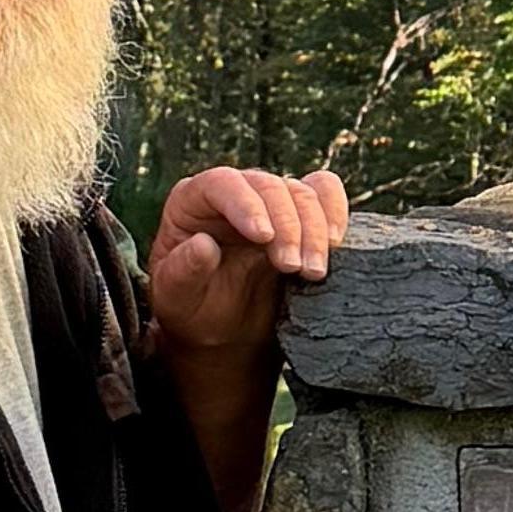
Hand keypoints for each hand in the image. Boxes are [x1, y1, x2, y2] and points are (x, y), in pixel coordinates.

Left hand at [146, 162, 349, 368]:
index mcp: (194, 201)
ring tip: (312, 273)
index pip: (223, 183)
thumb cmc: (193, 307)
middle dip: (288, 226)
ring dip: (315, 231)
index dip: (247, 204)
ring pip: (303, 193)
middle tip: (293, 268)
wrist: (224, 328)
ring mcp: (271, 201)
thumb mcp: (176, 297)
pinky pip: (326, 193)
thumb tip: (203, 245)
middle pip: (270, 186)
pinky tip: (335, 244)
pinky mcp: (302, 215)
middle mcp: (235, 192)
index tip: (264, 237)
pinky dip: (336, 212)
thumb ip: (182, 271)